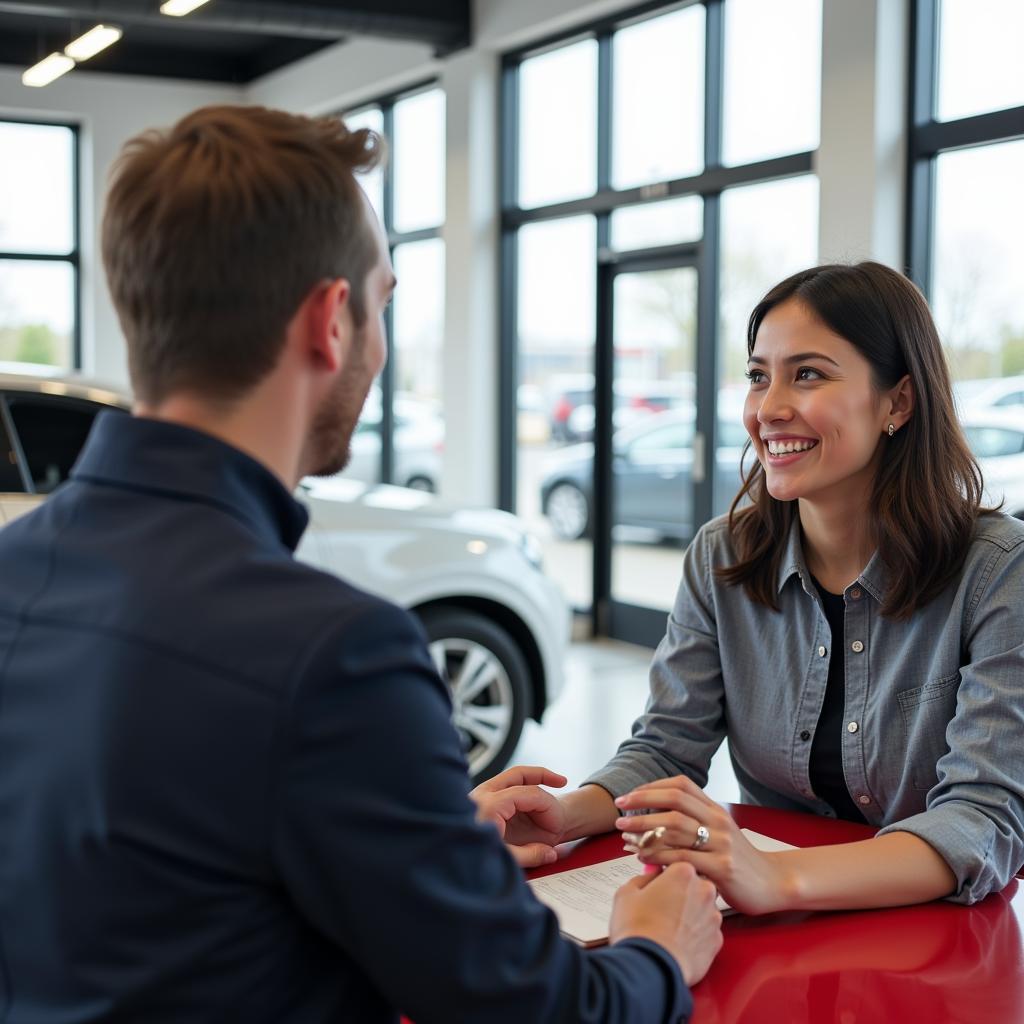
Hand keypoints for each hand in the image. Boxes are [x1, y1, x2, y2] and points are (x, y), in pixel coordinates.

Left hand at [470, 765, 567, 867]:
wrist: (439, 860)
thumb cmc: (467, 859)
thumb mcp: (502, 861)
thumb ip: (530, 855)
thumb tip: (552, 853)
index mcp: (489, 806)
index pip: (526, 794)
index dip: (547, 805)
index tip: (558, 820)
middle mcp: (482, 794)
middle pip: (517, 774)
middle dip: (541, 775)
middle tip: (562, 781)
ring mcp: (478, 794)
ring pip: (509, 777)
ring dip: (530, 777)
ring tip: (551, 782)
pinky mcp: (477, 800)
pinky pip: (502, 786)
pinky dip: (518, 786)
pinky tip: (529, 798)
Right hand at [610, 862, 722, 985]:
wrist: (649, 966)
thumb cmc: (636, 927)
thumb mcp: (626, 892)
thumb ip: (643, 877)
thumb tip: (651, 875)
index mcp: (683, 873)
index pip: (678, 864)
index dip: (666, 875)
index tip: (657, 883)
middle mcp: (704, 891)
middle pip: (695, 885)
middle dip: (682, 892)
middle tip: (662, 906)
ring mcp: (713, 917)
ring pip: (703, 908)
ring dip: (691, 914)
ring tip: (669, 927)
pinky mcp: (717, 941)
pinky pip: (707, 932)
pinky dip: (696, 935)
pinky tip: (679, 941)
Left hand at [614, 775, 795, 915]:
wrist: (773, 883)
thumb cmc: (739, 860)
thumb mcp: (718, 834)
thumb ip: (692, 825)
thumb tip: (652, 825)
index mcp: (715, 809)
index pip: (680, 785)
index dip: (652, 787)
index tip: (629, 796)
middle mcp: (717, 820)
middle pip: (674, 801)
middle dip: (642, 803)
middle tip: (619, 811)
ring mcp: (721, 842)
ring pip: (675, 827)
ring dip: (644, 829)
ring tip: (624, 835)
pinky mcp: (722, 867)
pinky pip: (683, 857)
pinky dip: (658, 856)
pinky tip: (643, 857)